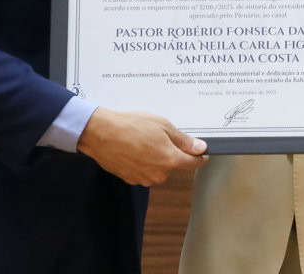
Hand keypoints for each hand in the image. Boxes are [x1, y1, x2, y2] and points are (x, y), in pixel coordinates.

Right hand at [77, 108, 207, 185]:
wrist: (102, 134)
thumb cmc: (131, 127)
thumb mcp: (163, 126)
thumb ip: (183, 140)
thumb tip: (199, 148)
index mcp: (170, 159)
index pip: (193, 163)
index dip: (199, 157)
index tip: (202, 153)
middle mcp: (158, 173)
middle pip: (173, 165)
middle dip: (170, 152)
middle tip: (158, 137)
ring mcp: (143, 178)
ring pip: (157, 169)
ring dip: (154, 158)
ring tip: (142, 141)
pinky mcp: (130, 179)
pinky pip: (143, 171)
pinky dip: (142, 162)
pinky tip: (133, 149)